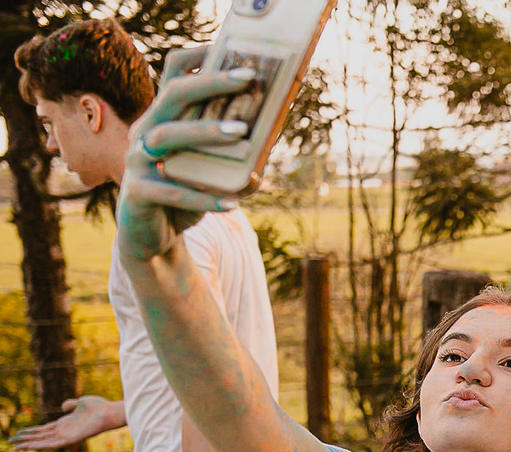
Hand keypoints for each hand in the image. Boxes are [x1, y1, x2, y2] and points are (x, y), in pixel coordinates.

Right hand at [8, 396, 115, 449]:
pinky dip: (42, 445)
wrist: (110, 412)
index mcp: (65, 423)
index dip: (31, 432)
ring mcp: (68, 435)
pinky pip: (54, 444)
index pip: (44, 429)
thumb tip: (62, 406)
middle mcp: (65, 431)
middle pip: (41, 437)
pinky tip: (30, 447)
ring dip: (30, 445)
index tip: (18, 433)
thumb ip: (70, 404)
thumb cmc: (99, 407)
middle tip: (10, 443)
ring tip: (15, 447)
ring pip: (44, 442)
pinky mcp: (72, 439)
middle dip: (26, 440)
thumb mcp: (80, 402)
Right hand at [116, 47, 252, 265]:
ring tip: (242, 132)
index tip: (229, 48)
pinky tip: (232, 202)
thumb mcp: (211, 172)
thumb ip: (235, 156)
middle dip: (211, 84)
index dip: (197, 59)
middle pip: (173, 96)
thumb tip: (269, 143)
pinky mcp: (138, 193)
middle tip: (248, 79)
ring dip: (206, 132)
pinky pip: (173, 191)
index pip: (172, 76)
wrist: (154, 239)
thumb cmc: (186, 196)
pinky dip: (204, 197)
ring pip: (168, 137)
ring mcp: (136, 161)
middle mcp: (145, 132)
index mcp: (162, 119)